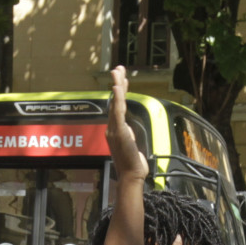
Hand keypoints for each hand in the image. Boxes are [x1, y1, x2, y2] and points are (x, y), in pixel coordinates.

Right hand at [106, 67, 147, 182]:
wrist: (131, 176)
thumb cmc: (134, 166)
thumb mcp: (133, 147)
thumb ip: (130, 137)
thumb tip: (129, 131)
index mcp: (116, 130)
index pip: (118, 107)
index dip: (120, 93)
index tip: (122, 80)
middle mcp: (112, 128)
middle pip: (114, 101)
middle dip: (117, 83)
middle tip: (118, 68)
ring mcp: (114, 129)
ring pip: (115, 103)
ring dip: (117, 85)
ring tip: (117, 71)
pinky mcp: (119, 131)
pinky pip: (117, 111)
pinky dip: (117, 98)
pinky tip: (117, 86)